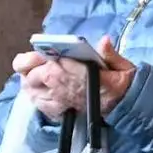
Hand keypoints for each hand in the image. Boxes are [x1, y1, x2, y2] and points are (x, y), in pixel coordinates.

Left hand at [7, 40, 133, 122]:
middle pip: (28, 72)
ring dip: (30, 79)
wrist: (125, 109)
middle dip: (30, 64)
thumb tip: (104, 41)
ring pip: (28, 86)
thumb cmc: (122, 85)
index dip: (38, 54)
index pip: (39, 59)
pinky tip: (43, 89)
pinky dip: (35, 94)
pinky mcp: (56, 111)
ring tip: (39, 74)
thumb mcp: (121, 66)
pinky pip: (36, 101)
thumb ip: (109, 53)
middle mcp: (57, 84)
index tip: (46, 51)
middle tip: (41, 61)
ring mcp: (54, 99)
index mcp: (70, 70)